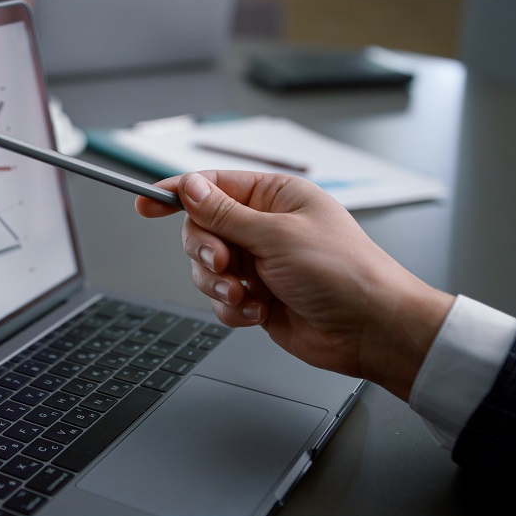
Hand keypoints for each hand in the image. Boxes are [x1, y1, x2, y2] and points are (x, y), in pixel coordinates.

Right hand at [136, 171, 453, 400]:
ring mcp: (260, 262)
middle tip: (224, 263)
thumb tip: (189, 187)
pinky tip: (260, 311)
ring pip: (206, 268)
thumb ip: (225, 214)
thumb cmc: (344, 273)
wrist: (370, 330)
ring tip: (247, 293)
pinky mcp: (257, 296)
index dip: (176, 193)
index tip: (145, 204)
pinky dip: (234, 308)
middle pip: (201, 229)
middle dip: (206, 251)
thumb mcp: (277, 235)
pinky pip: (221, 299)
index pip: (211, 185)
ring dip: (220, 285)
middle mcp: (264, 226)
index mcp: (273, 196)